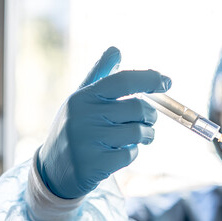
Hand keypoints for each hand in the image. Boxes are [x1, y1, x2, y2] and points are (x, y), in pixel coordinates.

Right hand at [37, 47, 171, 198]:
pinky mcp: (95, 165)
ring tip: (139, 138)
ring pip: (138, 133)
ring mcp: (88, 142)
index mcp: (83, 97)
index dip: (149, 79)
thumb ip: (99, 75)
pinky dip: (131, 154)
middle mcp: (84, 116)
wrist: (54, 169)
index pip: (123, 80)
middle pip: (138, 108)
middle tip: (149, 121)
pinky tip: (117, 154)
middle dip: (150, 116)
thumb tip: (116, 50)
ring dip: (145, 136)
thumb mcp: (82, 100)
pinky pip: (130, 155)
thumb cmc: (75, 128)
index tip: (167, 82)